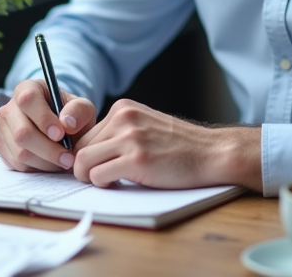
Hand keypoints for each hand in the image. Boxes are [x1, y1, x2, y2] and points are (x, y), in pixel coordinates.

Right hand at [0, 79, 96, 172]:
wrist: (59, 128)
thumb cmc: (69, 114)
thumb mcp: (81, 108)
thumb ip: (79, 111)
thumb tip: (67, 123)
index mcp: (27, 89)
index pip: (28, 100)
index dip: (44, 119)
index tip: (61, 134)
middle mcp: (9, 108)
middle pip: (22, 133)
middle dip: (48, 150)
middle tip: (68, 158)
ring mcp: (2, 130)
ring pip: (20, 153)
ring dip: (46, 162)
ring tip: (63, 161)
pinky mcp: (2, 149)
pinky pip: (17, 165)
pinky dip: (38, 168)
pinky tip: (51, 163)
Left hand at [72, 99, 261, 190]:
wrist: (211, 153)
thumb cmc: (180, 146)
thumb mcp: (145, 125)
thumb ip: (120, 131)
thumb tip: (89, 151)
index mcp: (123, 108)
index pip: (85, 133)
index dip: (88, 153)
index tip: (96, 165)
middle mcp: (123, 118)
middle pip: (80, 147)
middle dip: (86, 166)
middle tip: (102, 176)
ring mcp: (130, 137)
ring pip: (83, 161)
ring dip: (91, 176)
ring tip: (110, 179)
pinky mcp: (136, 159)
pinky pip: (98, 175)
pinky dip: (103, 183)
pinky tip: (120, 182)